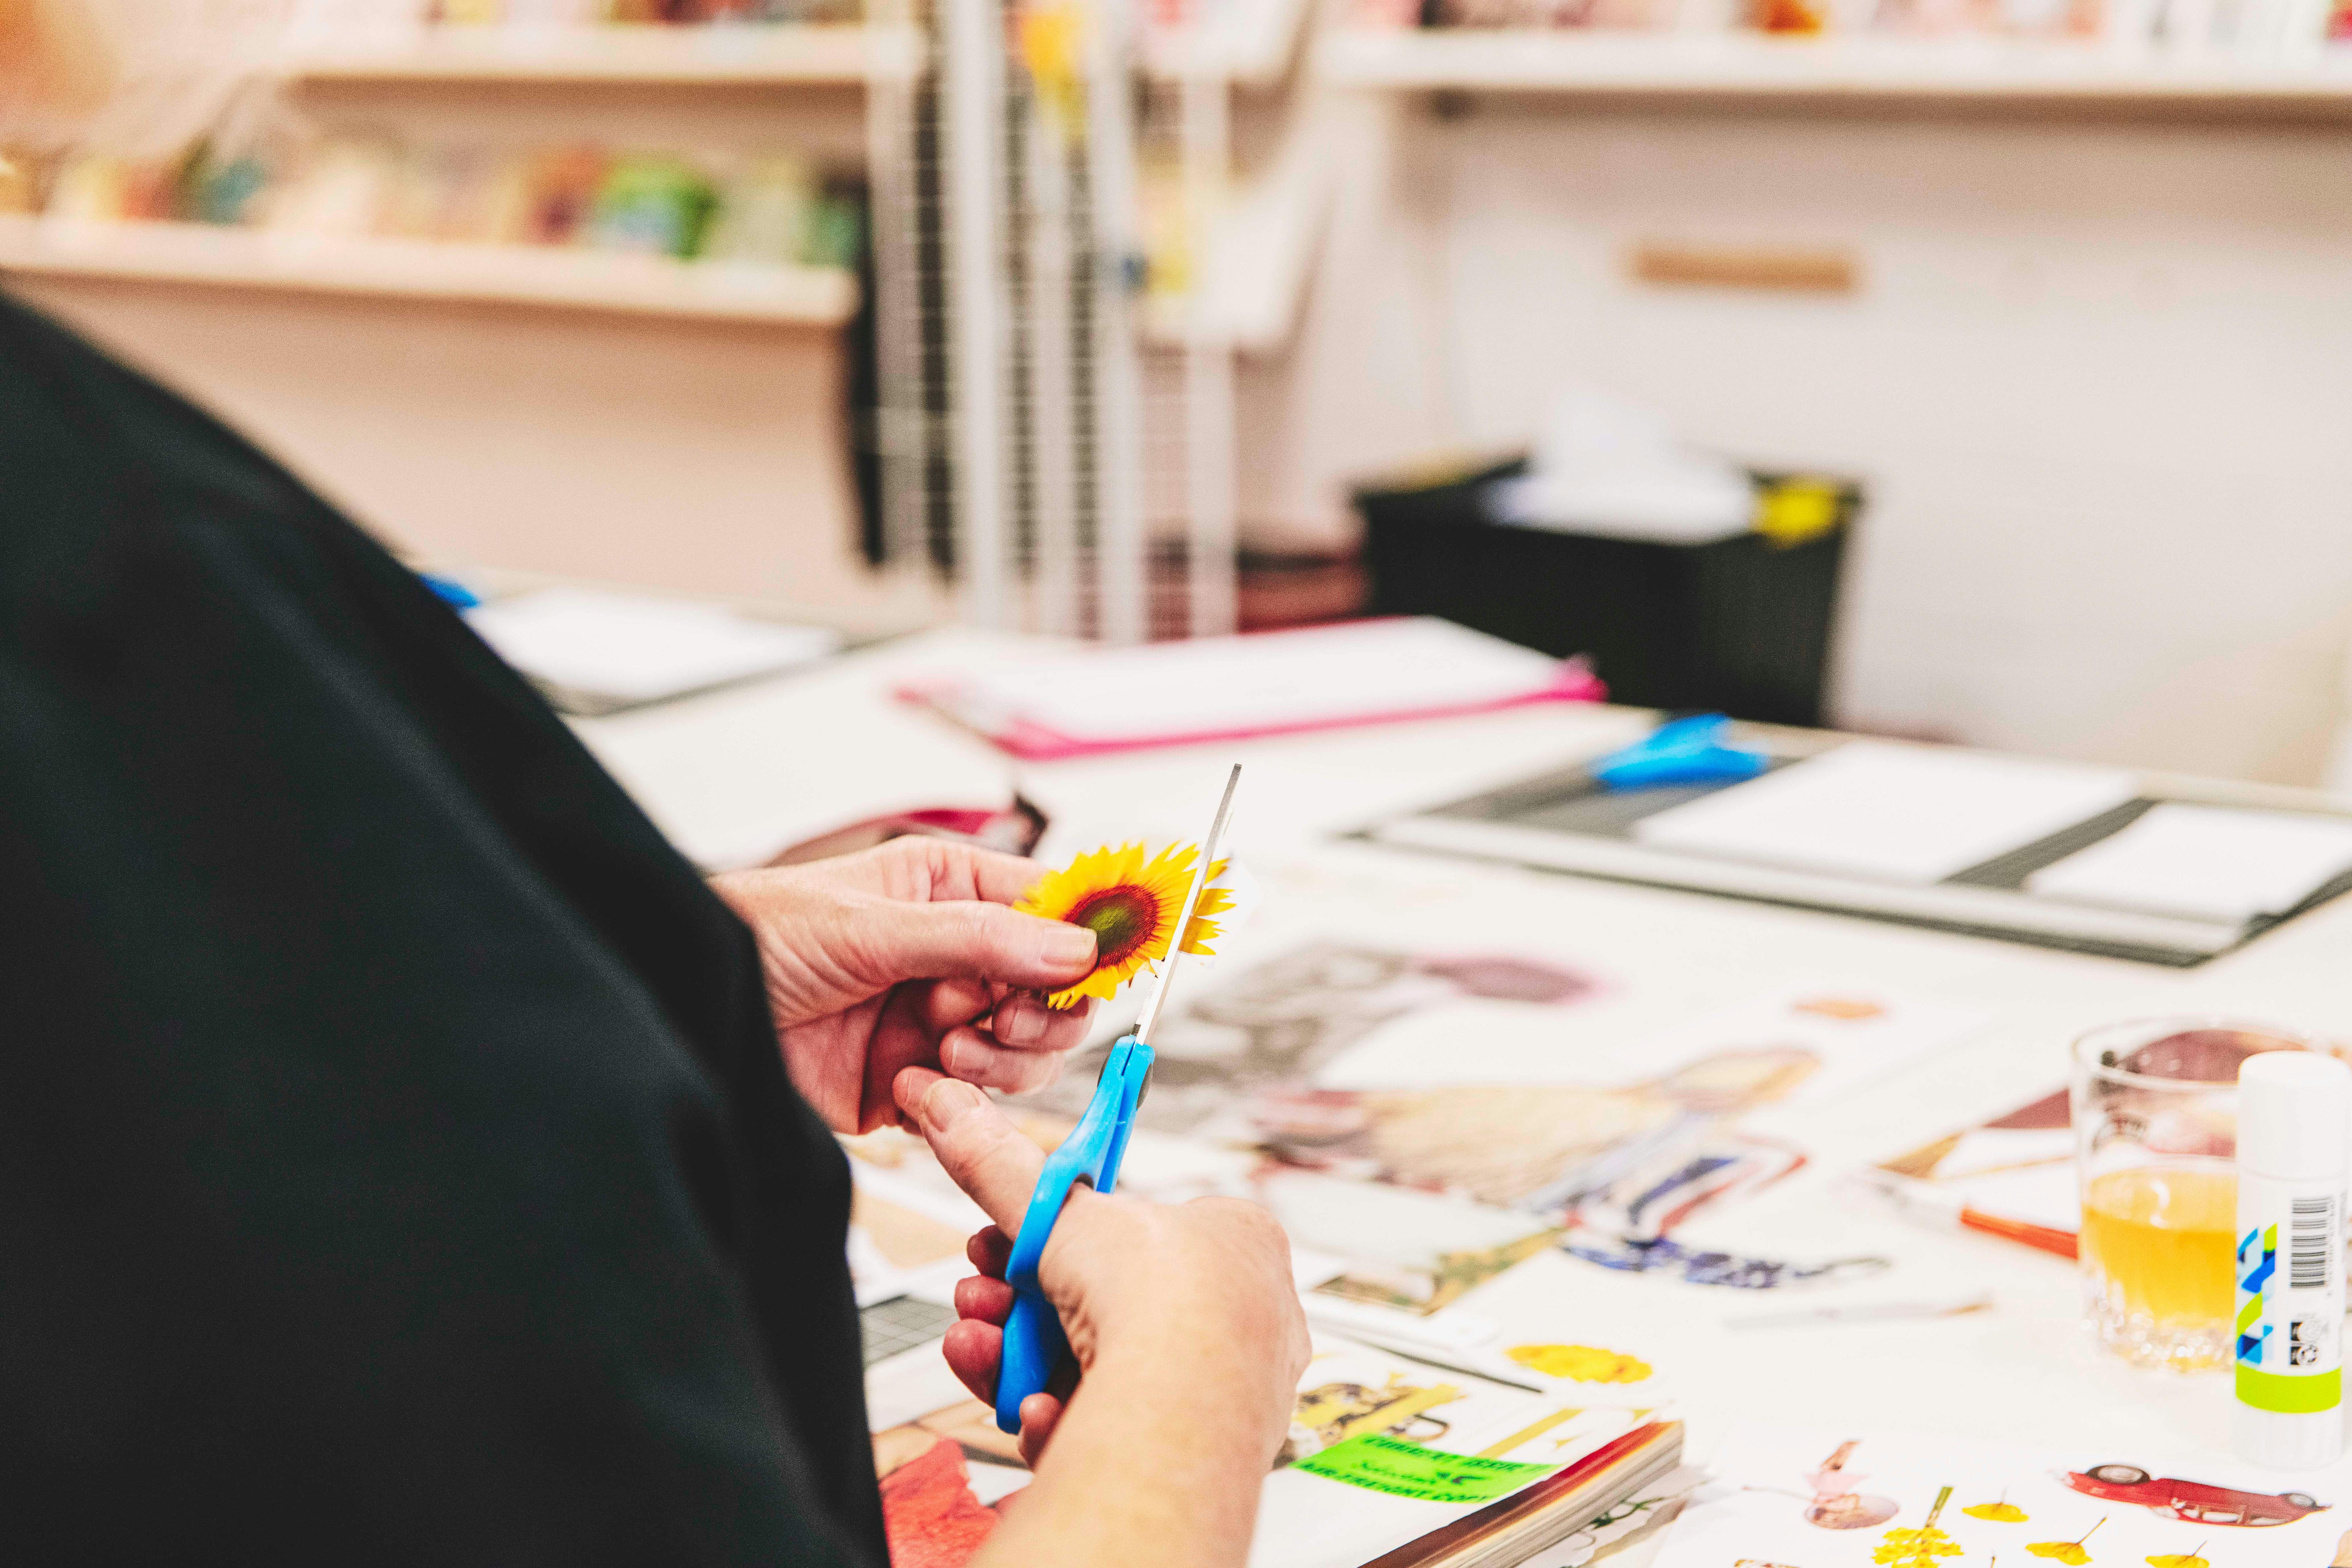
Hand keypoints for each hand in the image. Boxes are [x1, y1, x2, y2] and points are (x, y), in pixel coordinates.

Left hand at [712, 839, 1099, 1133]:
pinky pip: (978, 1103)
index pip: (1052, 910)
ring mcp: (939, 1022)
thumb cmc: (760, 936)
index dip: (1086, 941)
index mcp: (952, 891)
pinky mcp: (917, 1084)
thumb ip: (978, 938)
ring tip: (943, 1051)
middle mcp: (956, 957)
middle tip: (1003, 1019)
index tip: (1105, 967)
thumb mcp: (872, 925)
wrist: (694, 1011)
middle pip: (1056, 993)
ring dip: (1000, 1059)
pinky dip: (959, 1103)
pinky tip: (911, 1087)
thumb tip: (1076, 948)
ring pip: (1027, 1053)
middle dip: (1041, 1014)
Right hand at [894, 1066, 1309, 1470]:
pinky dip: (1061, 1416)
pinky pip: (1115, 1430)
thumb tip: (951, 1105)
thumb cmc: (1163, 1299)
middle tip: (978, 1295)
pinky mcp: (1192, 1456)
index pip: (1136, 1228)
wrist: (1184, 1412)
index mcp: (1238, 1241)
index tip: (999, 1242)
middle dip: (1020, 1301)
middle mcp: (1243, 1316)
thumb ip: (1001, 1166)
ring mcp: (1223, 1392)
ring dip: (1022, 1358)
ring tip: (978, 1345)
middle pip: (1104, 1302)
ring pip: (1100, 1369)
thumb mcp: (1063, 1212)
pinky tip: (1035, 1408)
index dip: (1056, 1235)